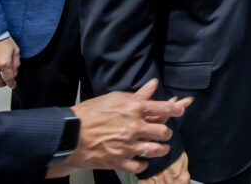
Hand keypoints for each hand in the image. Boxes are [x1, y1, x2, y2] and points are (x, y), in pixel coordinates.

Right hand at [49, 79, 191, 178]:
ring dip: (161, 149)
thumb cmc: (89, 112)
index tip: (181, 108)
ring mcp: (127, 146)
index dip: (176, 108)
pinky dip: (143, 163)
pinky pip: (139, 165)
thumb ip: (138, 94)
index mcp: (134, 108)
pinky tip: (142, 160)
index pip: (164, 108)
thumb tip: (153, 84)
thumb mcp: (114, 97)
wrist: (69, 134)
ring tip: (160, 147)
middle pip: (163, 132)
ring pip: (155, 150)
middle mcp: (134, 127)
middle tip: (164, 132)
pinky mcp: (118, 161)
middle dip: (166, 132)